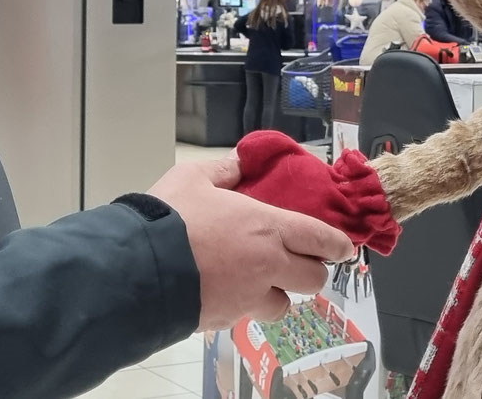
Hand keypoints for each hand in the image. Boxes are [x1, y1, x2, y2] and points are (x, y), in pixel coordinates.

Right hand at [148, 157, 355, 330]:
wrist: (139, 268)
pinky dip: (242, 307)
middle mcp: (267, 266)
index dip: (338, 245)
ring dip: (277, 295)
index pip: (321, 240)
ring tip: (259, 284)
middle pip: (313, 280)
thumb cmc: (170, 218)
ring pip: (282, 306)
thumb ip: (224, 170)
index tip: (343, 248)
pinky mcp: (226, 320)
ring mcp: (248, 298)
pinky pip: (245, 316)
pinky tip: (223, 293)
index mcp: (268, 228)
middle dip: (311, 272)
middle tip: (299, 263)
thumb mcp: (193, 178)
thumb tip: (239, 162)